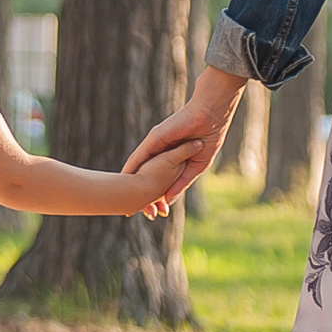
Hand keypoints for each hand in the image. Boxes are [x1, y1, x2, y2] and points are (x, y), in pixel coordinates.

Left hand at [127, 67, 248, 215]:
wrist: (211, 117)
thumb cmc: (208, 139)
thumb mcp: (195, 167)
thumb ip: (181, 183)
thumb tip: (168, 201)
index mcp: (170, 159)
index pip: (156, 181)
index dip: (152, 197)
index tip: (147, 213)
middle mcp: (159, 153)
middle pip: (143, 176)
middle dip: (136, 195)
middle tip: (129, 214)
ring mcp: (154, 145)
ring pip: (137, 167)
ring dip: (129, 184)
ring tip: (121, 201)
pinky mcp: (153, 139)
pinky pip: (138, 156)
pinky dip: (130, 169)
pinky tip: (122, 179)